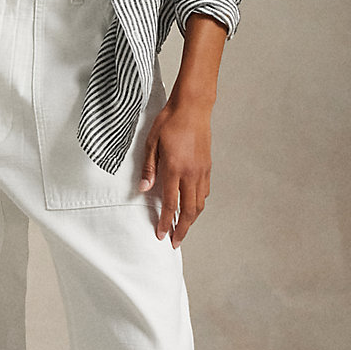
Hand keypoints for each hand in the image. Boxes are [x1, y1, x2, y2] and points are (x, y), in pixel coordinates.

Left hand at [138, 93, 212, 247]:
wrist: (192, 107)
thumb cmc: (169, 122)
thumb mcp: (151, 143)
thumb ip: (148, 168)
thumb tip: (143, 189)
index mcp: (175, 168)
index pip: (170, 204)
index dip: (166, 222)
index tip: (161, 235)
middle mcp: (191, 173)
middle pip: (189, 210)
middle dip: (182, 229)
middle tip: (175, 242)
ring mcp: (202, 170)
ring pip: (200, 203)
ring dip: (192, 219)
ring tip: (184, 228)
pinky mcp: (207, 166)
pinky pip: (204, 191)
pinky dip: (199, 203)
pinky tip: (192, 206)